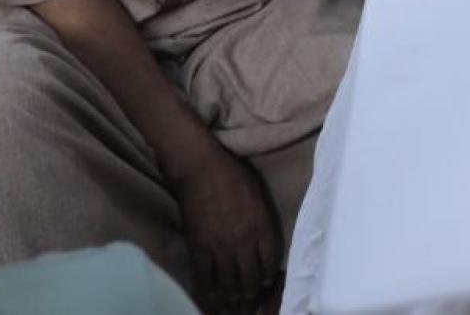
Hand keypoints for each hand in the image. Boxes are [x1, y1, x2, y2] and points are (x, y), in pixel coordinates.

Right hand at [169, 145, 278, 313]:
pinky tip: (212, 297)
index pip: (270, 260)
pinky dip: (210, 291)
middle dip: (253, 293)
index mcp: (262, 224)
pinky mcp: (199, 248)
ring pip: (230, 282)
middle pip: (251, 276)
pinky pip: (206, 277)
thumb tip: (263, 240)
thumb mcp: (259, 195)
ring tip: (235, 306)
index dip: (269, 276)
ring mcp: (221, 246)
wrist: (200, 169)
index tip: (268, 284)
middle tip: (251, 303)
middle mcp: (244, 240)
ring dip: (233, 297)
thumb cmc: (233, 175)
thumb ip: (263, 220)